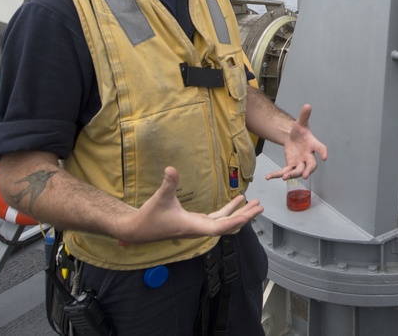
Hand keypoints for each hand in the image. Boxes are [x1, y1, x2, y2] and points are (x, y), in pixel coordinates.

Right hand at [119, 167, 262, 242]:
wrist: (138, 229)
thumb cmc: (149, 217)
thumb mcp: (160, 198)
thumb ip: (168, 184)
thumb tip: (171, 169)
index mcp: (193, 226)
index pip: (218, 228)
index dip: (233, 222)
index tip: (247, 216)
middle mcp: (199, 229)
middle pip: (227, 226)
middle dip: (244, 216)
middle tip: (260, 207)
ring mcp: (198, 226)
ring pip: (224, 222)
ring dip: (239, 213)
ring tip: (254, 203)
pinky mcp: (196, 223)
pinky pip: (217, 218)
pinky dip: (228, 211)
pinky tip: (237, 200)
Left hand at [265, 104, 327, 180]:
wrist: (292, 138)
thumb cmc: (299, 132)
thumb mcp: (300, 123)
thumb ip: (304, 115)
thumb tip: (307, 105)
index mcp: (313, 145)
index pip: (320, 148)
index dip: (323, 152)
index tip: (325, 157)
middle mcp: (308, 156)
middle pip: (311, 165)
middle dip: (308, 170)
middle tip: (306, 175)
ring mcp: (300, 162)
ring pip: (298, 171)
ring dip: (292, 175)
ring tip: (284, 177)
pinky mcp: (291, 165)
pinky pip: (285, 171)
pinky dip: (277, 174)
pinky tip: (268, 177)